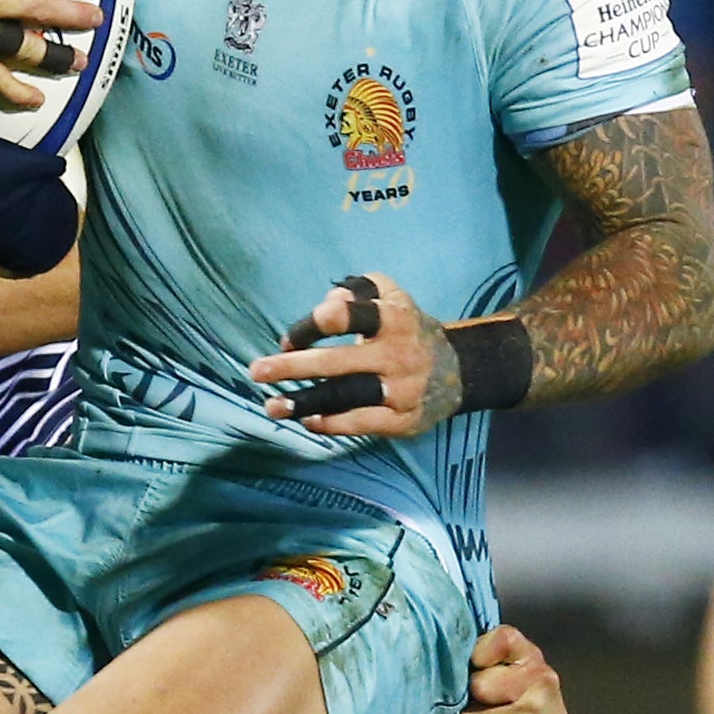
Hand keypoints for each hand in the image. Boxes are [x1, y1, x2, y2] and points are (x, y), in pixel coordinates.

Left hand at [247, 270, 454, 438]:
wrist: (456, 371)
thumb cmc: (406, 329)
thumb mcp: (391, 296)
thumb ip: (359, 289)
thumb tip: (329, 301)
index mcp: (395, 318)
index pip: (352, 315)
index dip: (314, 325)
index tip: (287, 339)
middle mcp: (399, 354)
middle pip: (340, 362)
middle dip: (294, 367)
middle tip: (257, 371)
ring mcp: (402, 389)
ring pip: (347, 396)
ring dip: (305, 401)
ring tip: (272, 406)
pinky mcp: (402, 419)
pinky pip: (362, 423)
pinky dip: (331, 423)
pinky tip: (306, 420)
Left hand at [455, 625, 595, 713]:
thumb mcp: (523, 685)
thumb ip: (495, 668)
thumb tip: (447, 662)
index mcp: (535, 661)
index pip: (501, 636)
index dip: (480, 652)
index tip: (479, 669)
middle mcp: (538, 679)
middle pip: (475, 683)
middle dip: (472, 705)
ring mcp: (530, 708)